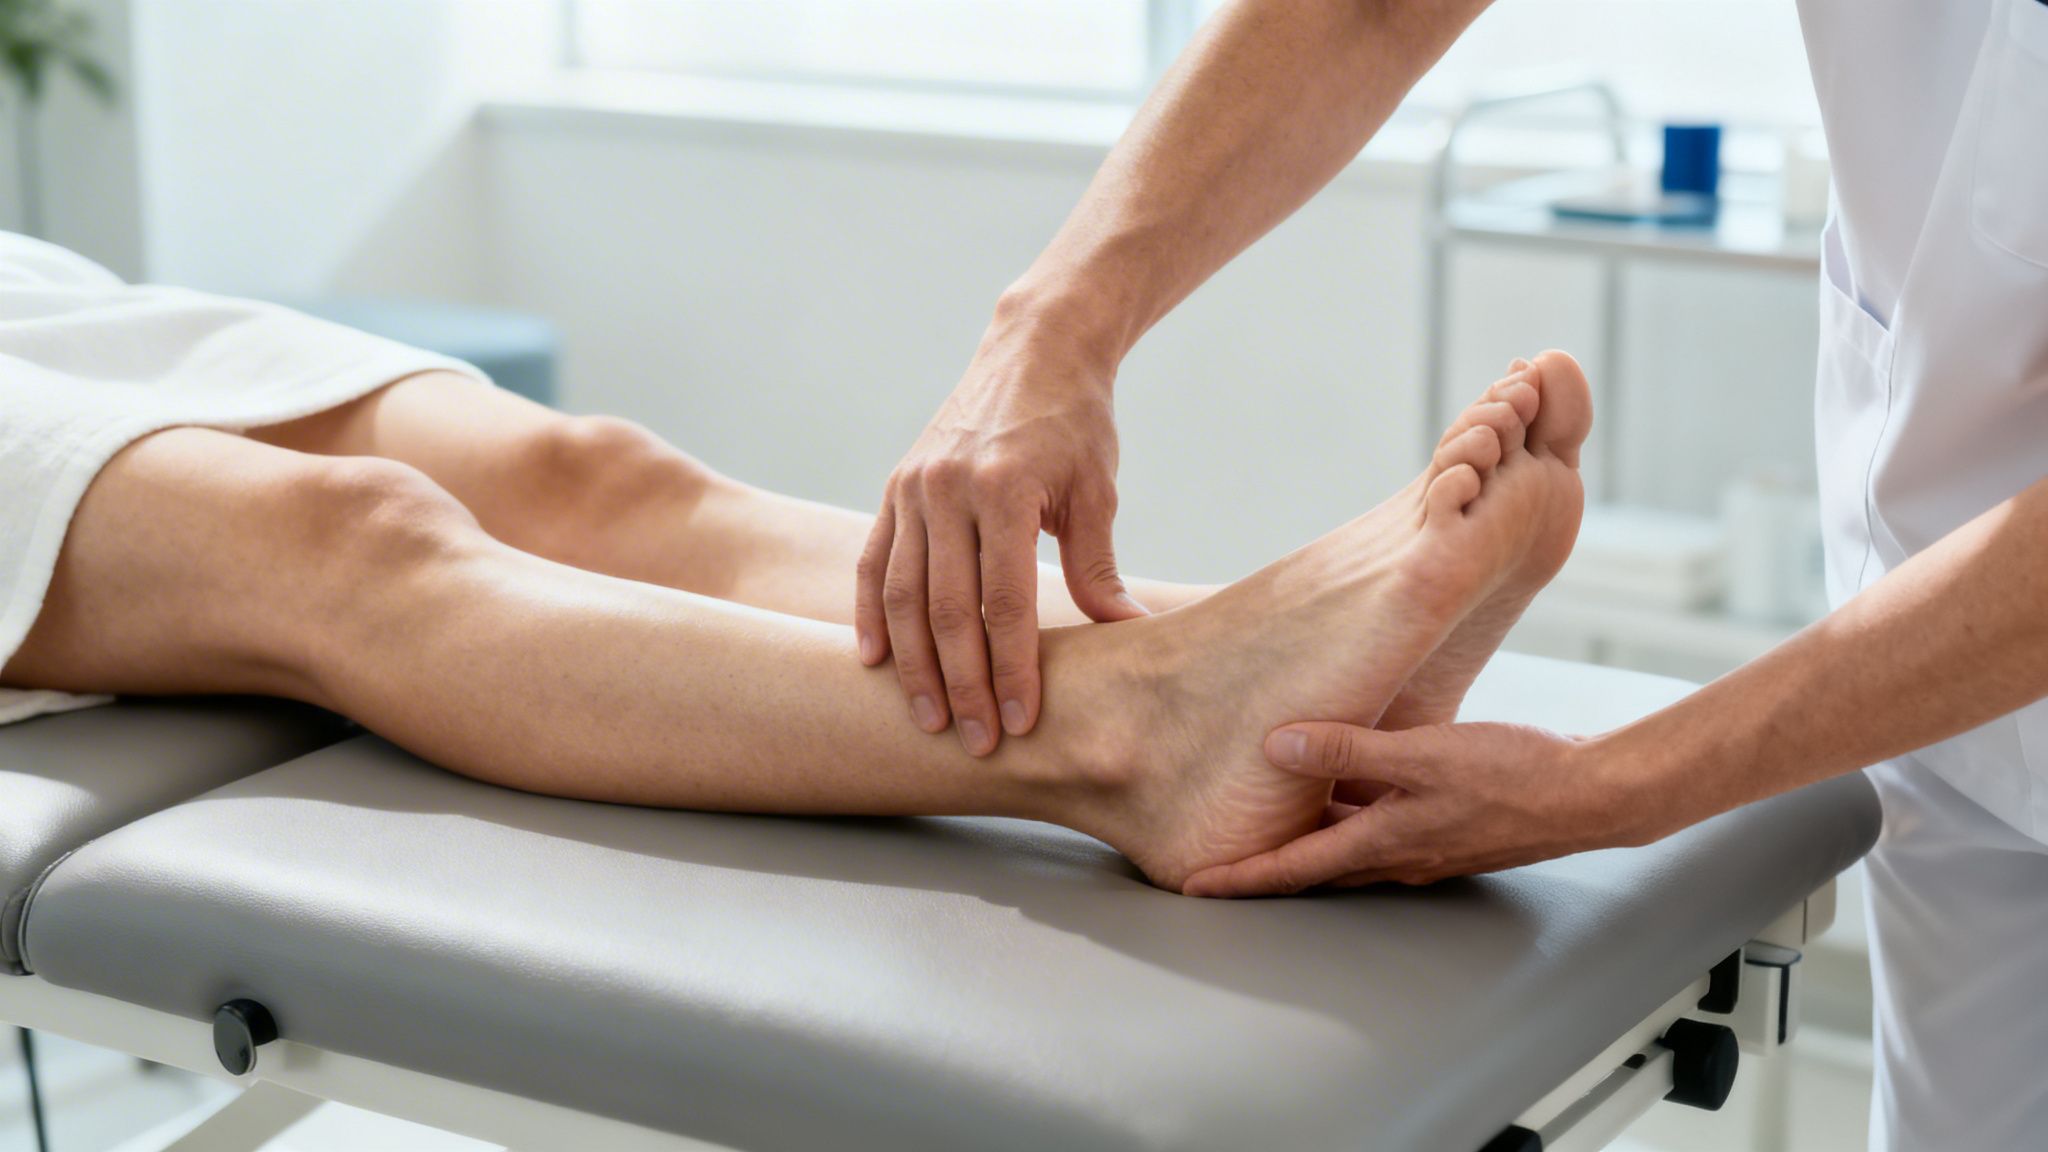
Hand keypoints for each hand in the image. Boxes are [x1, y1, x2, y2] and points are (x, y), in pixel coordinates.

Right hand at [857, 317, 1147, 756]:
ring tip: (929, 720)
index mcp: (1004, 489)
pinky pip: (875, 562)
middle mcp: (947, 488)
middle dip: (963, 683)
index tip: (1020, 723)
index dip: (1011, 669)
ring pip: (903, 595)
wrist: (1033, 350)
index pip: (1004, 602)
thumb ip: (1098, 567)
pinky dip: (871, 614)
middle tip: (977, 742)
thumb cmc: (1075, 425)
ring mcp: (913, 487)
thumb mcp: (1097, 491)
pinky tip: (874, 662)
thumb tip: (1130, 635)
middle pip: (947, 610)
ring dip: (914, 665)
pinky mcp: (895, 487)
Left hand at [1181, 721, 1672, 896]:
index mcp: (1382, 842)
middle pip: (1312, 865)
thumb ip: (1348, 750)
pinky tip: (1345, 785)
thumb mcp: (1421, 753)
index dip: (1238, 878)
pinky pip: (1379, 825)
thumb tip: (1278, 747)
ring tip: (1262, 818)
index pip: (1291, 868)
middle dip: (1261, 865)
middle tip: (1213, 862)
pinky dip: (1348, 813)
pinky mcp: (1445, 826)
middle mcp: (1396, 854)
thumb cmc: (1514, 774)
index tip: (1192, 887)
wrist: (1590, 793)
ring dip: (1305, 837)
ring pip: (1346, 844)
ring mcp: (1423, 845)